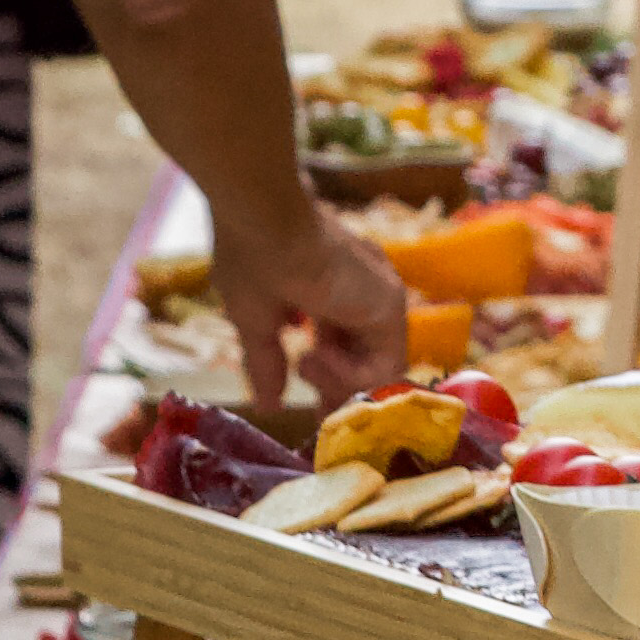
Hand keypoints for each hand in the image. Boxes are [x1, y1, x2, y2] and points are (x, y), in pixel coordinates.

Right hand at [212, 192, 408, 411]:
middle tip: (318, 417)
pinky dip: (349, 374)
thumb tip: (267, 406)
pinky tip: (315, 354)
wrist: (262, 221)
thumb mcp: (253, 320)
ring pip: (375, 370)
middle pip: (364, 362)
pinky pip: (383, 366)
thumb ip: (267, 363)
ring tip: (302, 363)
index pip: (341, 346)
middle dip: (341, 395)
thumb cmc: (250, 259)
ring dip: (336, 382)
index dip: (329, 382)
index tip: (312, 413)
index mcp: (327, 290)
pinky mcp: (389, 302)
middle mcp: (358, 292)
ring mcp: (377, 296)